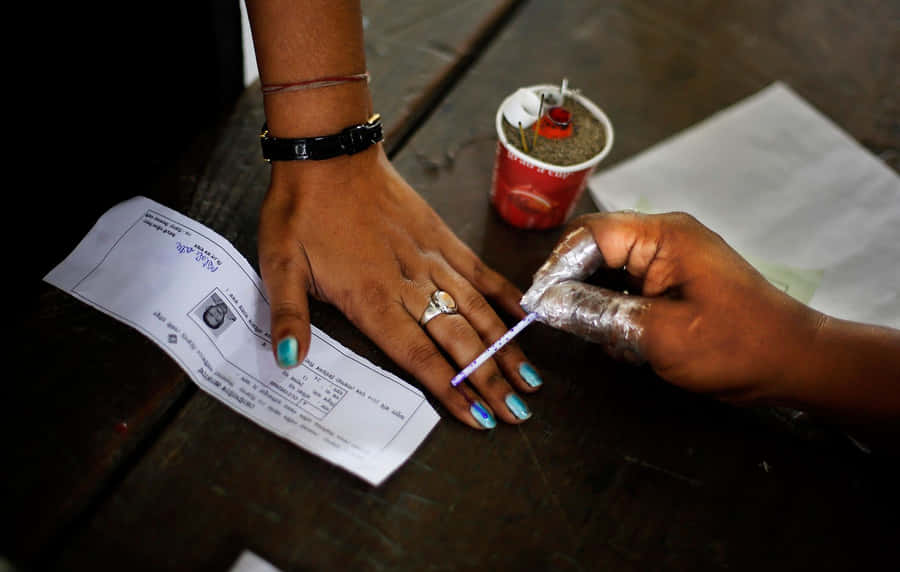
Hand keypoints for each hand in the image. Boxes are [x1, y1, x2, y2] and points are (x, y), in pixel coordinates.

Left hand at [259, 145, 541, 428]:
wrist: (329, 153)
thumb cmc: (300, 211)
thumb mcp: (278, 264)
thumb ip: (289, 316)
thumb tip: (290, 361)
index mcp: (371, 298)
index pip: (419, 356)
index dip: (451, 390)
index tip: (479, 417)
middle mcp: (410, 284)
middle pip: (459, 341)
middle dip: (489, 381)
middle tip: (518, 413)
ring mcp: (431, 260)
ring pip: (477, 311)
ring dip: (505, 348)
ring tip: (530, 379)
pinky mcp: (441, 238)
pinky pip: (478, 272)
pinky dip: (504, 295)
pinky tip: (524, 317)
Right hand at [520, 211, 823, 404]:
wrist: (795, 363)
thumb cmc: (737, 346)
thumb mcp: (657, 335)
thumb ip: (597, 314)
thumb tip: (546, 304)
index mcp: (663, 236)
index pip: (590, 234)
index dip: (558, 266)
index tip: (538, 303)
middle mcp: (663, 238)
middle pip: (595, 249)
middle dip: (575, 287)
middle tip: (563, 323)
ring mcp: (669, 260)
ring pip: (607, 272)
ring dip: (597, 305)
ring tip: (606, 339)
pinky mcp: (673, 282)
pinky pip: (626, 289)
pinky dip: (617, 314)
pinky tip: (626, 343)